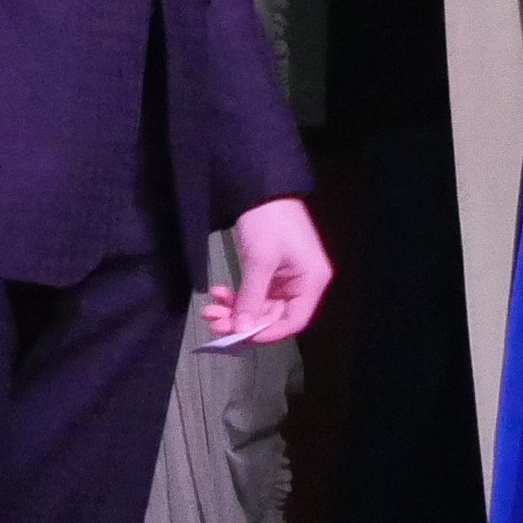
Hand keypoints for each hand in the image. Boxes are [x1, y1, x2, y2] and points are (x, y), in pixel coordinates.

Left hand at [199, 197, 329, 347]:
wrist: (260, 187)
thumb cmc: (268, 221)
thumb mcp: (259, 261)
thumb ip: (251, 298)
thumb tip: (240, 330)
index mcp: (312, 281)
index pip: (294, 320)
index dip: (267, 333)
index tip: (238, 336)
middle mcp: (304, 282)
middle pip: (274, 315)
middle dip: (243, 320)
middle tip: (213, 321)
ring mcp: (288, 277)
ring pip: (261, 306)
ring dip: (235, 309)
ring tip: (209, 309)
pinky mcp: (273, 270)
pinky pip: (255, 292)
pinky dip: (237, 295)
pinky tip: (218, 292)